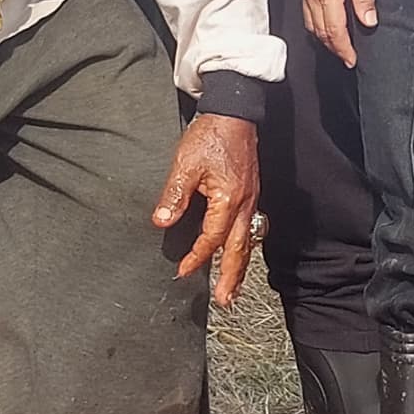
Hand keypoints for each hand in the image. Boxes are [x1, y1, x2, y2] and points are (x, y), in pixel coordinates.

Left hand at [151, 110, 260, 309]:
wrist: (234, 111)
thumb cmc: (211, 135)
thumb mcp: (185, 165)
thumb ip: (173, 196)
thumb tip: (161, 223)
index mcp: (229, 200)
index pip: (211, 238)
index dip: (197, 256)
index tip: (183, 270)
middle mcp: (246, 204)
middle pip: (239, 250)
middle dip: (232, 278)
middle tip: (226, 301)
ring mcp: (252, 199)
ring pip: (248, 242)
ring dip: (240, 267)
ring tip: (234, 288)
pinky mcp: (252, 193)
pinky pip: (251, 229)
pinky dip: (244, 247)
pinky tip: (239, 253)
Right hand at [297, 0, 376, 65]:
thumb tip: (367, 20)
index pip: (334, 29)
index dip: (343, 48)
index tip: (351, 59)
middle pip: (320, 30)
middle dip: (334, 47)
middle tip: (347, 58)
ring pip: (310, 23)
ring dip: (324, 38)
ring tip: (338, 46)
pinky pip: (307, 11)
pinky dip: (316, 24)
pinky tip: (326, 25)